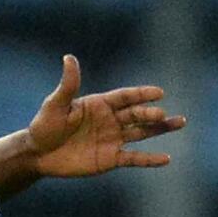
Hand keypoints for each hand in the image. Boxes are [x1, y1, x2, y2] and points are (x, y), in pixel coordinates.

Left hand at [27, 54, 185, 177]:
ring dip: (160, 128)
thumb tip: (68, 57)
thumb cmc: (44, 126)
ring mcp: (112, 139)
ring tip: (179, 123)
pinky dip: (149, 159)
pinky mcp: (110, 159)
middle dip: (150, 114)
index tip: (159, 93)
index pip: (125, 97)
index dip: (141, 94)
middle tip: (161, 115)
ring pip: (142, 132)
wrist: (38, 154)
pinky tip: (166, 159)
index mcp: (100, 104)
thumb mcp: (56, 104)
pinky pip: (134, 158)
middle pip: (136, 114)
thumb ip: (68, 84)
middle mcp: (110, 120)